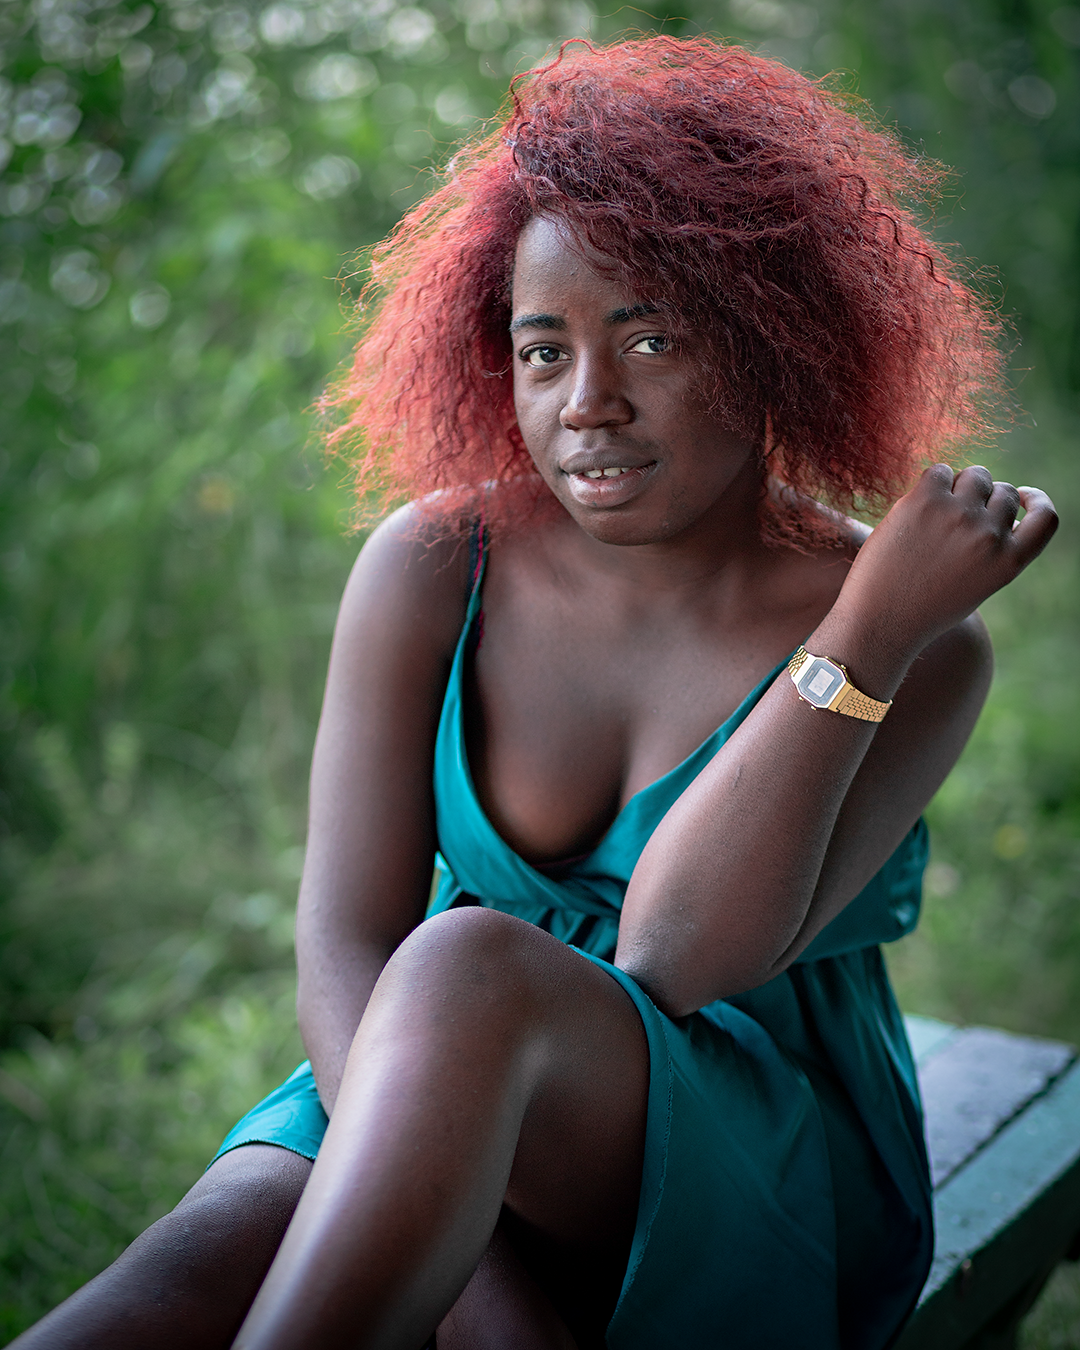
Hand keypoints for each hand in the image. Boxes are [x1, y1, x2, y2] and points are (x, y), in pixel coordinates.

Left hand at [835, 464, 1057, 661]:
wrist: (878, 623)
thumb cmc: (920, 610)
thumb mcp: (974, 587)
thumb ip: (992, 551)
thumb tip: (994, 508)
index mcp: (1009, 561)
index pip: (1046, 518)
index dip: (1038, 501)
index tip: (1024, 497)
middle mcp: (990, 536)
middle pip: (1003, 492)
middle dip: (984, 498)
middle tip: (952, 520)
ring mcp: (959, 515)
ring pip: (975, 475)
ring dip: (958, 486)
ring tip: (933, 514)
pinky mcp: (925, 501)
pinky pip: (939, 470)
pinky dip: (931, 483)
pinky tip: (916, 506)